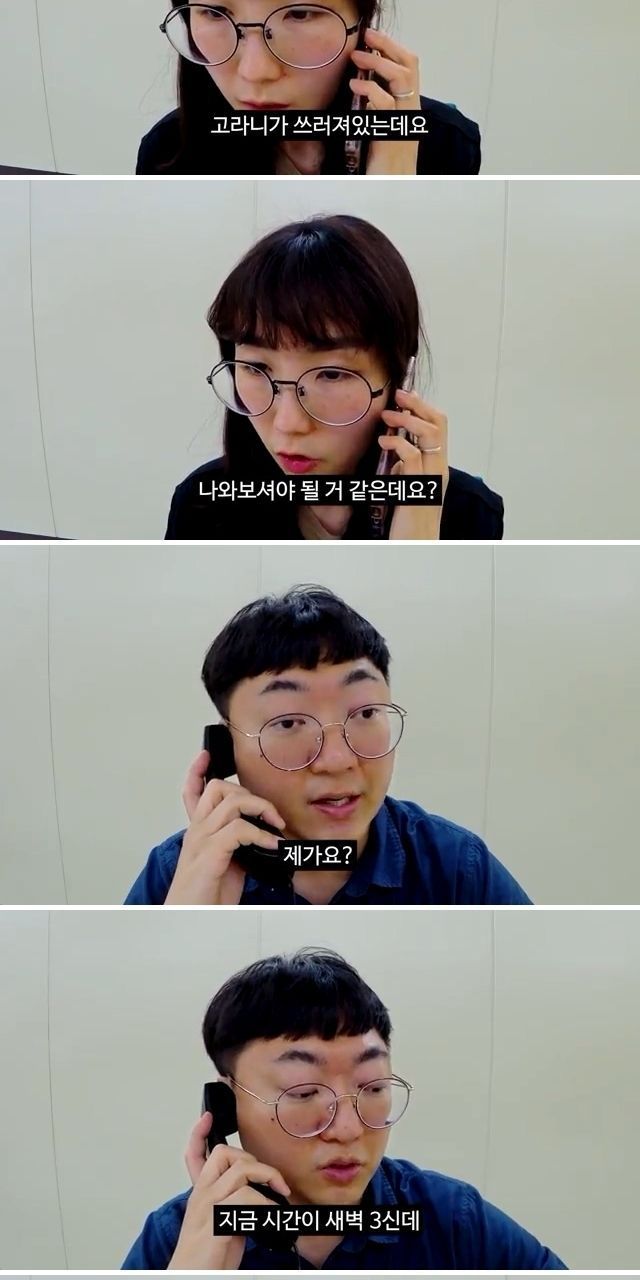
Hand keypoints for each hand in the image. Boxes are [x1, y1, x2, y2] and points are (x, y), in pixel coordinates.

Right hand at [164, 751, 285, 904]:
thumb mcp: (225, 866)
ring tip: (276, 826)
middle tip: (271, 814)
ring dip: (261, 809)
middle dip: (251, 794)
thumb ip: (237, 847)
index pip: (192, 793)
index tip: (205, 756)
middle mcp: (197, 832)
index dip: (197, 772)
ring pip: (232, 803)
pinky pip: (239, 829)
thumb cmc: (206, 896)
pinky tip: (271, 845)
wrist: (189, 920)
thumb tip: (263, 838)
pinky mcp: (209, 855)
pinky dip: (261, 834)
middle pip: (219, 789)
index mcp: (199, 833)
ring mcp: (201, 841)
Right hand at [168, 1112, 290, 1270]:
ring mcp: (208, 1206)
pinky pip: (246, 1198)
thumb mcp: (221, 1225)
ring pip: (240, 1171)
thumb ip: (232, 1206)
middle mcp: (201, 1196)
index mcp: (200, 1195)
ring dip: (267, 1178)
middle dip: (255, 1162)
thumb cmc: (207, 1258)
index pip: (194, 1156)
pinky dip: (266, 1206)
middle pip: (224, 1154)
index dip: (198, 1134)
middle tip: (273, 1182)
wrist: (191, 1278)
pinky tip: (270, 1218)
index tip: (206, 1117)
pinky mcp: (217, 1221)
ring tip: (278, 1196)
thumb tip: (258, 1196)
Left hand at [349, 27, 420, 174]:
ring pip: (400, 77)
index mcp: (409, 108)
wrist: (391, 192)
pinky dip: (369, 89)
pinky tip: (355, 86)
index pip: (410, 69)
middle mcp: (410, 111)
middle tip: (367, 38)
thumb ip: (378, 110)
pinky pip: (385, 102)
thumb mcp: (382, 129)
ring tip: (357, 58)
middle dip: (388, 46)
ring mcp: (404, 121)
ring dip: (377, 62)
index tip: (375, 39)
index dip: (394, 49)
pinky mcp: (392, 132)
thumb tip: (364, 88)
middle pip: (409, 65)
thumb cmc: (384, 165)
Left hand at [378, 389, 449, 540]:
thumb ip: (407, 470)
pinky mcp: (417, 486)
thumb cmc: (409, 520)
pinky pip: (412, 455)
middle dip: (418, 404)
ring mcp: (431, 476)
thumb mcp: (408, 487)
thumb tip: (397, 452)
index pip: (439, 427)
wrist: (415, 546)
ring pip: (429, 433)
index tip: (406, 396)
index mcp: (437, 467)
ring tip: (387, 416)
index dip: (424, 407)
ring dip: (406, 419)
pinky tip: (383, 441)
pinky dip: (397, 443)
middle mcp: (439, 468)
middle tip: (398, 396)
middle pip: (439, 423)